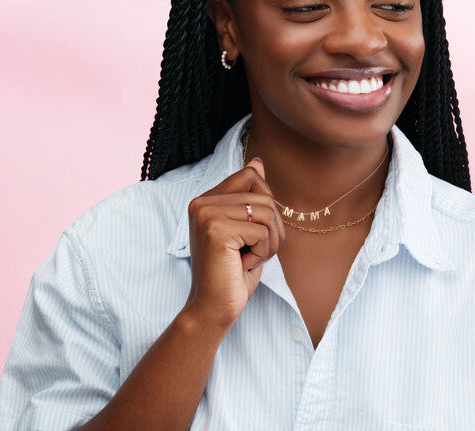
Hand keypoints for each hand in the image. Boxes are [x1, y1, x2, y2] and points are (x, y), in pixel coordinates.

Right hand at [183, 157, 285, 329]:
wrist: (213, 308)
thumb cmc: (232, 272)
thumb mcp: (245, 230)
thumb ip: (248, 196)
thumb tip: (258, 161)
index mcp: (205, 200)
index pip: (250, 175)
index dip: (265, 203)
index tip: (253, 232)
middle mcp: (201, 202)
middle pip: (264, 196)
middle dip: (272, 229)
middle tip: (254, 252)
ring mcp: (207, 215)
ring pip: (267, 212)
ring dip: (269, 242)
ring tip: (249, 259)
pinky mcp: (216, 230)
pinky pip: (262, 232)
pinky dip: (262, 253)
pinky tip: (243, 265)